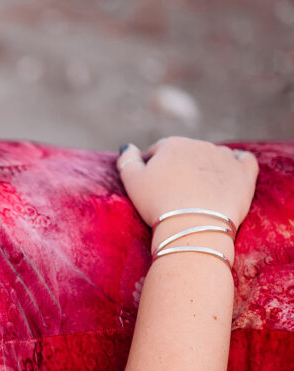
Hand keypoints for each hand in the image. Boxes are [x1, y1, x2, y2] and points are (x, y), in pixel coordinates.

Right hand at [117, 136, 258, 229]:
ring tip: (200, 191)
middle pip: (187, 152)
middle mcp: (201, 145)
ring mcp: (225, 158)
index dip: (154, 166)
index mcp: (173, 144)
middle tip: (175, 193)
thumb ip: (126, 160)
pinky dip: (237, 164)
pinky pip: (244, 160)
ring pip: (215, 155)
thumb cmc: (158, 204)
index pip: (160, 150)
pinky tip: (230, 173)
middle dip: (181, 167)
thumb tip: (128, 146)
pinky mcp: (245, 173)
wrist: (193, 226)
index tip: (152, 186)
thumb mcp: (132, 182)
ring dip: (207, 166)